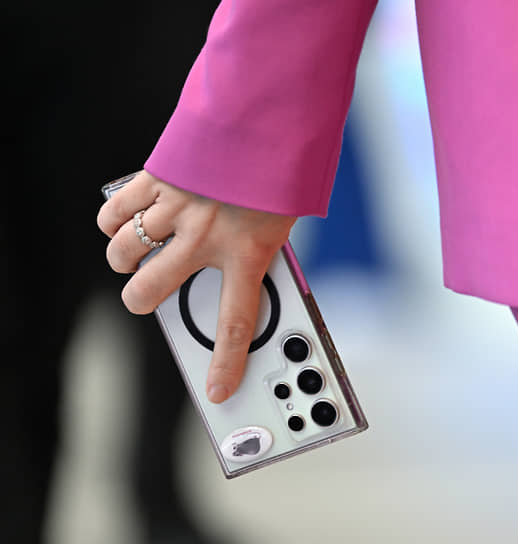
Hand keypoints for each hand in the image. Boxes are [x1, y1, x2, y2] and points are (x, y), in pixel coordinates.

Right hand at [97, 170, 296, 402]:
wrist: (269, 109)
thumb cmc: (284, 164)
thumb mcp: (285, 217)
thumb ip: (262, 248)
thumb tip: (249, 271)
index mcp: (250, 249)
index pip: (237, 322)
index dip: (226, 364)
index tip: (217, 391)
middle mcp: (208, 235)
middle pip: (150, 291)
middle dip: (138, 300)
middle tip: (144, 293)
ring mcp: (178, 207)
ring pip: (125, 252)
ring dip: (123, 261)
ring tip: (132, 257)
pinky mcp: (158, 178)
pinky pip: (116, 212)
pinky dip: (113, 222)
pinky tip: (123, 221)